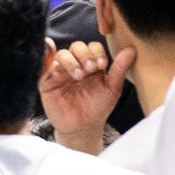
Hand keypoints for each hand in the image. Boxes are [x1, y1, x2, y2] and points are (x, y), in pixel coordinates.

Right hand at [38, 39, 133, 153]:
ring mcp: (60, 71)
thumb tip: (131, 49)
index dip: (96, 52)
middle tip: (90, 69)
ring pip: (61, 54)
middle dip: (84, 55)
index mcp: (91, 63)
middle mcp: (75, 64)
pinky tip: (53, 63)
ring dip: (71, 62)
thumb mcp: (112, 88)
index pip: (92, 47)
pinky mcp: (46, 81)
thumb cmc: (97, 107)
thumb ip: (120, 68)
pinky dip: (46, 59)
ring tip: (78, 76)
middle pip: (76, 47)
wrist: (82, 127)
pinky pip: (43, 66)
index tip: (102, 65)